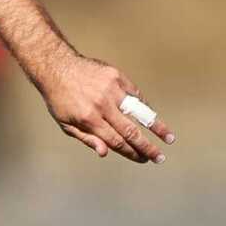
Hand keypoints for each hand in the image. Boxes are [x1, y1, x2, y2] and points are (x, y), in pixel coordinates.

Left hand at [40, 53, 174, 163]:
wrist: (55, 66)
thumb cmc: (59, 98)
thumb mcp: (65, 122)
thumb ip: (86, 138)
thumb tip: (105, 153)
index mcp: (88, 118)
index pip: (117, 141)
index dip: (132, 153)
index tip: (143, 159)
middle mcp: (102, 104)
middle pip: (131, 131)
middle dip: (147, 147)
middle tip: (160, 158)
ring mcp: (110, 89)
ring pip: (140, 111)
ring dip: (157, 127)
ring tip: (170, 139)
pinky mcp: (115, 75)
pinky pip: (135, 94)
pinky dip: (144, 106)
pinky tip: (152, 116)